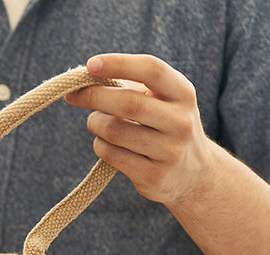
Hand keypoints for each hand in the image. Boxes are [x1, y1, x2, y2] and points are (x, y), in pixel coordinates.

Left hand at [65, 53, 219, 207]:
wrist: (195, 174)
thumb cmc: (166, 127)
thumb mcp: (163, 102)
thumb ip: (132, 88)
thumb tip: (86, 77)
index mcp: (183, 94)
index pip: (152, 70)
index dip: (119, 64)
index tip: (91, 64)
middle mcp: (180, 121)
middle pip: (128, 103)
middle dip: (94, 96)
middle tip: (74, 95)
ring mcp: (169, 151)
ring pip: (114, 131)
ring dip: (95, 124)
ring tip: (96, 122)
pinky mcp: (153, 175)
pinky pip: (111, 155)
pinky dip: (100, 145)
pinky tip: (105, 143)